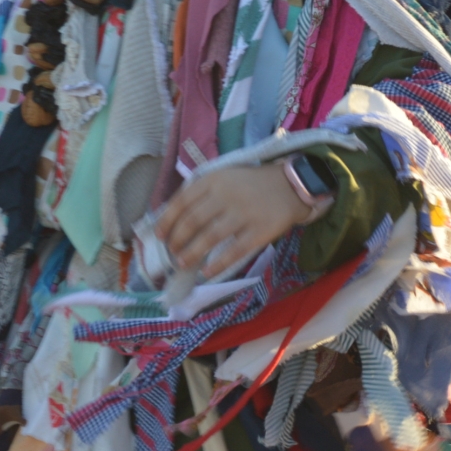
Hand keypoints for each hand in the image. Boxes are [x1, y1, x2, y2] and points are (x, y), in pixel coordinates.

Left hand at [155, 163, 317, 274]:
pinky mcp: (260, 231)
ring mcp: (244, 214)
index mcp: (213, 180)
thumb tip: (171, 219)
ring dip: (191, 253)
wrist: (290, 185)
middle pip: (192, 221)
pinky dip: (218, 264)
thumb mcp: (222, 178)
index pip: (181, 202)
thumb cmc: (249, 185)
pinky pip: (235, 251)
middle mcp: (226, 195)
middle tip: (172, 252)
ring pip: (210, 237)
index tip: (159, 235)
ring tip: (181, 263)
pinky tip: (206, 272)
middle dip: (177, 240)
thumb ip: (200, 193)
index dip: (166, 221)